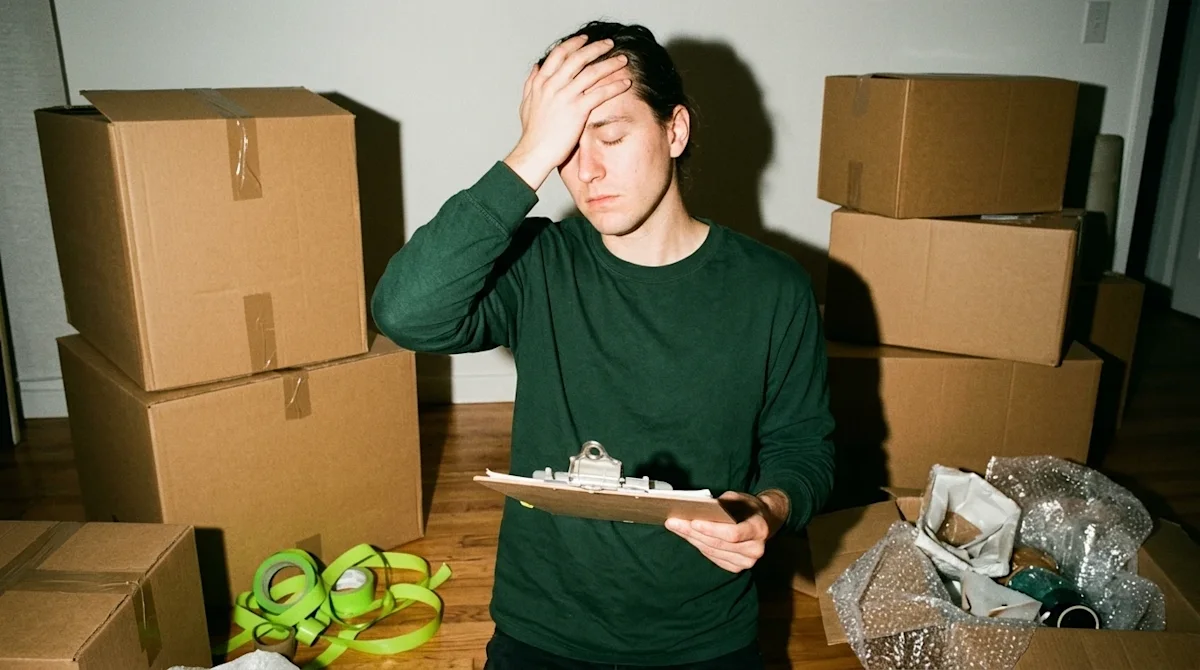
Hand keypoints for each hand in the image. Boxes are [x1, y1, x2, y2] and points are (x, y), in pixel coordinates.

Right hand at [503, 34, 631, 190]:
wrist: (535, 152)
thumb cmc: (533, 132)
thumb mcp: (526, 103)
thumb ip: (531, 83)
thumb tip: (537, 67)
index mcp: (541, 81)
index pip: (559, 54)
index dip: (573, 44)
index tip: (585, 39)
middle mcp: (553, 85)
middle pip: (578, 58)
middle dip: (596, 48)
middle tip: (609, 43)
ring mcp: (565, 96)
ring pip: (591, 72)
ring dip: (609, 63)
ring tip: (622, 59)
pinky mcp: (577, 110)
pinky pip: (600, 93)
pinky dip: (615, 86)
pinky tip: (626, 83)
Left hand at [665, 490, 789, 572]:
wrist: (764, 522)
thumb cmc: (749, 507)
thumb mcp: (740, 498)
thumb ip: (723, 503)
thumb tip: (700, 507)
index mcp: (759, 529)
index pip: (733, 534)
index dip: (712, 529)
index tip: (693, 521)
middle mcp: (755, 549)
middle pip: (718, 544)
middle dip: (693, 532)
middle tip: (673, 522)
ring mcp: (746, 561)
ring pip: (712, 551)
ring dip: (691, 539)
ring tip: (675, 527)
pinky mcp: (736, 567)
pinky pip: (712, 557)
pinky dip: (698, 545)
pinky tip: (686, 536)